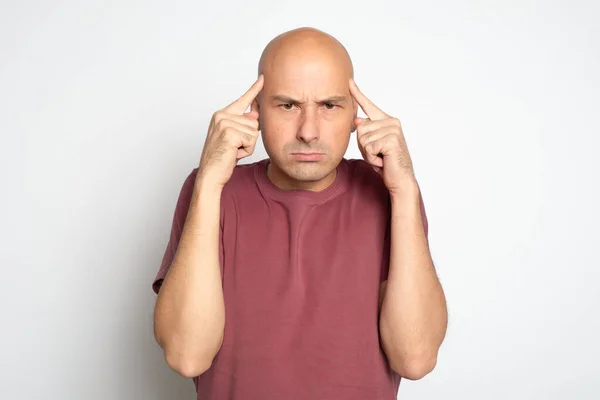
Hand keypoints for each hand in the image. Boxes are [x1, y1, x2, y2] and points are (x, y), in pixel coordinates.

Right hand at [198, 75, 263, 187]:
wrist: (210, 174)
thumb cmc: (222, 158)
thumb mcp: (234, 138)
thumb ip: (243, 124)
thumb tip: (255, 113)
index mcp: (222, 115)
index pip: (243, 100)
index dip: (254, 89)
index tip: (263, 78)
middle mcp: (221, 116)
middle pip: (254, 122)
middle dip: (249, 139)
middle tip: (234, 148)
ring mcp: (224, 123)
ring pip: (254, 132)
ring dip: (247, 146)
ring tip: (233, 151)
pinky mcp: (229, 133)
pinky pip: (251, 141)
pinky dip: (246, 151)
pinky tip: (234, 154)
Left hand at [349, 79, 415, 194]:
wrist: (400, 180)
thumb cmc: (386, 163)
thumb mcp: (371, 146)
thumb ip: (366, 132)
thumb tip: (358, 120)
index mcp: (386, 120)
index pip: (368, 105)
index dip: (357, 94)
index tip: (349, 81)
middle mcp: (391, 121)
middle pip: (360, 129)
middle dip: (364, 147)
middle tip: (378, 154)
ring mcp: (393, 129)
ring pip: (363, 139)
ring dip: (369, 154)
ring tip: (382, 157)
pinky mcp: (392, 139)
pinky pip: (369, 147)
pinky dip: (373, 158)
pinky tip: (384, 161)